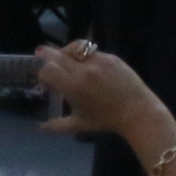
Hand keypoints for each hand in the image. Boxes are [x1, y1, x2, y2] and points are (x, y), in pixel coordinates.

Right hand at [36, 42, 172, 141]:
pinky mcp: (111, 57)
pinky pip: (92, 51)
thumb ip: (56, 126)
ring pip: (75, 47)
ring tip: (64, 56)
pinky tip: (85, 63)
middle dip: (46, 53)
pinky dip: (84, 55)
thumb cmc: (105, 120)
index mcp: (73, 86)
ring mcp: (98, 60)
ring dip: (66, 51)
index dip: (42, 72)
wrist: (136, 110)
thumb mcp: (78, 124)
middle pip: (58, 54)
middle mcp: (83, 69)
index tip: (44, 78)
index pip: (48, 69)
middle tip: (40, 52)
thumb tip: (39, 128)